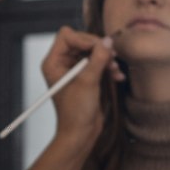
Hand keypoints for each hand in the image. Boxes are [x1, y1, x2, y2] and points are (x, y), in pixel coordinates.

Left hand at [41, 26, 121, 142]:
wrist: (81, 133)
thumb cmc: (76, 112)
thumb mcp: (87, 82)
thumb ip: (98, 59)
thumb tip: (108, 41)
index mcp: (53, 62)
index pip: (67, 36)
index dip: (84, 39)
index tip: (98, 49)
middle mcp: (61, 63)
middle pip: (81, 40)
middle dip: (98, 48)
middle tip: (111, 58)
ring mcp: (73, 69)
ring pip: (92, 50)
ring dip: (106, 59)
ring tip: (115, 70)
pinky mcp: (85, 76)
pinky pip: (98, 62)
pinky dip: (108, 67)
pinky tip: (117, 77)